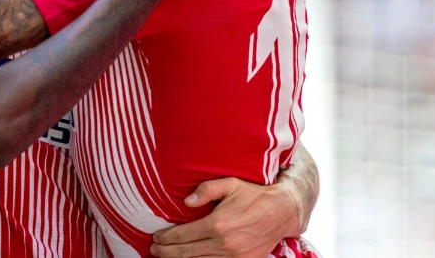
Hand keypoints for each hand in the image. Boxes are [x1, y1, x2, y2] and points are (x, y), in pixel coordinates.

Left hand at [151, 177, 302, 257]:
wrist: (281, 212)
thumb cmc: (253, 195)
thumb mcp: (230, 184)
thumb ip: (206, 190)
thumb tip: (186, 202)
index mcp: (217, 224)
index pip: (183, 235)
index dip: (166, 238)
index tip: (155, 238)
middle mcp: (224, 243)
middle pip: (187, 252)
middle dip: (167, 252)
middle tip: (154, 250)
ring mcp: (234, 256)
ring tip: (166, 256)